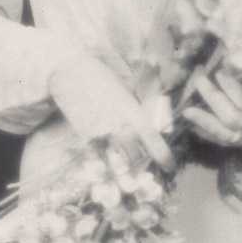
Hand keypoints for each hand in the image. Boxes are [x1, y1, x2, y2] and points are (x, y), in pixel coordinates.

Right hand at [49, 54, 174, 169]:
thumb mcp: (125, 93)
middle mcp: (120, 127)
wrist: (71, 71)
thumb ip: (134, 113)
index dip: (164, 159)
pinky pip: (97, 160)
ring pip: (117, 164)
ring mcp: (101, 135)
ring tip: (125, 172)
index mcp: (134, 113)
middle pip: (137, 159)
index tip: (170, 168)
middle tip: (143, 169)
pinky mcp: (84, 138)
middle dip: (141, 166)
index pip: (154, 142)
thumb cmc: (101, 77)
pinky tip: (104, 164)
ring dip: (123, 169)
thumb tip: (144, 128)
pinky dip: (102, 164)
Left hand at [183, 71, 241, 150]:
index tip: (219, 68)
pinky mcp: (236, 143)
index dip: (230, 85)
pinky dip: (203, 131)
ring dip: (202, 119)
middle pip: (228, 115)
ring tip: (186, 109)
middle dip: (211, 96)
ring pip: (220, 131)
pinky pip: (217, 140)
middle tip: (198, 77)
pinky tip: (189, 121)